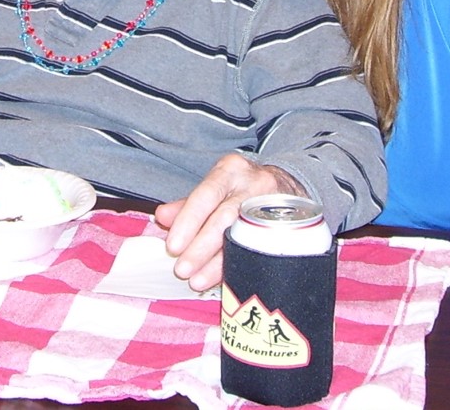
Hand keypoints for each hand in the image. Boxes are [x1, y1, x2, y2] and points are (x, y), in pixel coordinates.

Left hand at [153, 155, 303, 291]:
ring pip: (244, 236)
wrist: (288, 184)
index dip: (188, 221)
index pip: (206, 195)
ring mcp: (273, 204)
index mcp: (230, 170)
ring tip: (198, 280)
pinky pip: (261, 249)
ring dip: (218, 262)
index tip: (173, 246)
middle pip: (225, 217)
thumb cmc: (241, 188)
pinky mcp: (288, 224)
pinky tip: (226, 278)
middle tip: (182, 269)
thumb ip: (187, 204)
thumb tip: (161, 217)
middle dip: (201, 246)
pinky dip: (240, 265)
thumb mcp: (215, 187)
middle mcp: (253, 183)